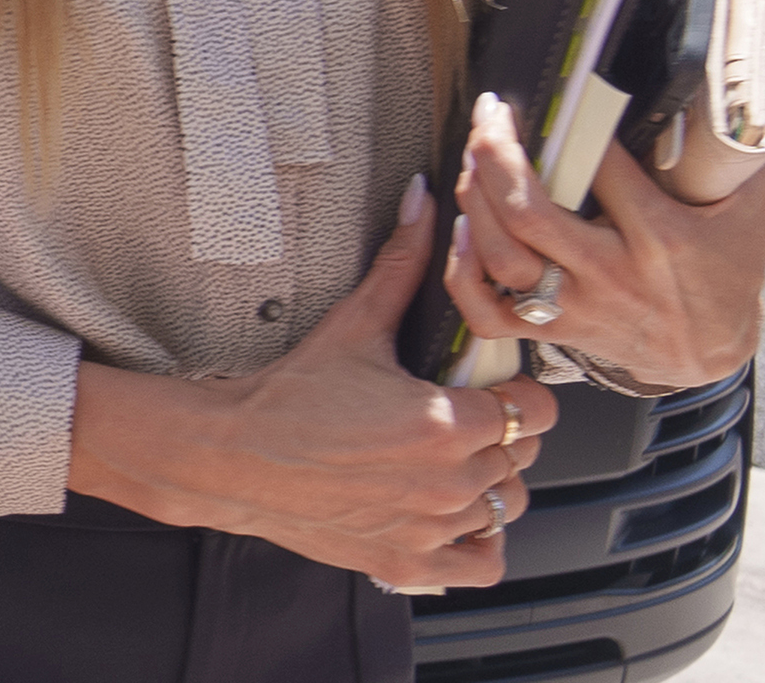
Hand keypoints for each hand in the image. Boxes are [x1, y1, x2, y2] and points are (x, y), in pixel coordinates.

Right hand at [68, 177, 555, 590]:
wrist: (229, 455)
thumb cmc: (286, 397)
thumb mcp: (352, 324)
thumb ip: (401, 265)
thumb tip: (425, 203)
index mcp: (446, 422)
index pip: (535, 411)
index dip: (516, 394)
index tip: (491, 390)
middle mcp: (449, 481)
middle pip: (521, 458)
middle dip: (497, 435)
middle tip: (457, 419)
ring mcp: (432, 527)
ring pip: (507, 507)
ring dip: (487, 486)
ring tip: (447, 462)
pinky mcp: (411, 561)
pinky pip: (485, 562)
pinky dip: (478, 541)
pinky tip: (449, 512)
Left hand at [446, 90, 764, 390]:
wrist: (712, 353)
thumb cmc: (724, 273)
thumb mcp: (747, 213)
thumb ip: (738, 161)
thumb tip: (745, 109)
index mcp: (660, 238)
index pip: (604, 172)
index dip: (573, 129)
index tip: (552, 97)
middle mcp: (611, 274)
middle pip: (529, 214)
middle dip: (494, 155)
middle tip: (488, 116)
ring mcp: (577, 307)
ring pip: (502, 258)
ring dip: (472, 202)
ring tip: (471, 158)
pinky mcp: (554, 331)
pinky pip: (487, 314)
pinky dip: (460, 273)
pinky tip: (458, 230)